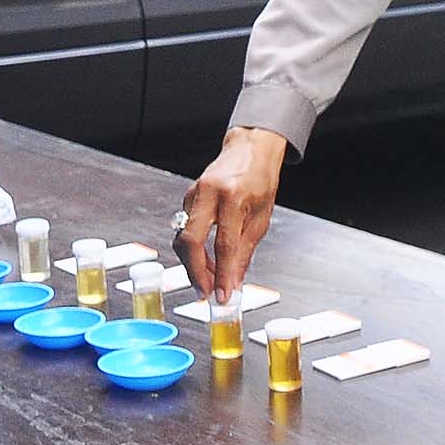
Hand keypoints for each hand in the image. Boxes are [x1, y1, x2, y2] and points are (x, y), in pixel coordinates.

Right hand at [179, 127, 287, 300]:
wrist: (249, 149)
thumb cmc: (260, 179)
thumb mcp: (261, 217)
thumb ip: (245, 251)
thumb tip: (235, 281)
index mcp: (233, 196)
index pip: (224, 244)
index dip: (222, 275)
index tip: (224, 296)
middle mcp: (208, 193)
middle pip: (191, 242)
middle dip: (196, 273)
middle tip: (206, 293)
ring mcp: (193, 194)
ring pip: (182, 238)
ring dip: (193, 264)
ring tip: (209, 280)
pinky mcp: (187, 198)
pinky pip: (184, 229)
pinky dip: (193, 250)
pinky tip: (206, 261)